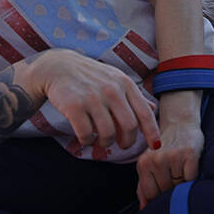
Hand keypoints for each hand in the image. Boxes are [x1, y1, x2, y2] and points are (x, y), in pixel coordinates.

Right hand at [34, 48, 159, 149]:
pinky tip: (85, 137)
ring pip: (108, 134)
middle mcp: (111, 90)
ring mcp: (93, 97)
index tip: (155, 146)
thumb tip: (152, 109)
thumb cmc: (91, 76)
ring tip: (100, 140)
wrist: (58, 67)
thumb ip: (133, 96)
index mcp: (125, 84)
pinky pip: (86, 134)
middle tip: (121, 144)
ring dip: (105, 143)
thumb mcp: (115, 79)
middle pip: (129, 127)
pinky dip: (87, 141)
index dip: (152, 132)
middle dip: (127, 141)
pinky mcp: (74, 106)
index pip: (145, 113)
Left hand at [135, 116, 203, 209]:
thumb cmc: (164, 148)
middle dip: (170, 190)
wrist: (180, 124)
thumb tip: (143, 209)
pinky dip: (192, 178)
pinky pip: (191, 179)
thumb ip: (144, 187)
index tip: (163, 194)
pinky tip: (189, 168)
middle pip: (164, 192)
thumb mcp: (149, 164)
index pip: (150, 195)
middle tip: (174, 177)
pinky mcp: (189, 154)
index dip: (158, 198)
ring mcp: (172, 156)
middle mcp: (155, 160)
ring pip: (178, 187)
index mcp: (143, 164)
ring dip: (182, 184)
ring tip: (181, 171)